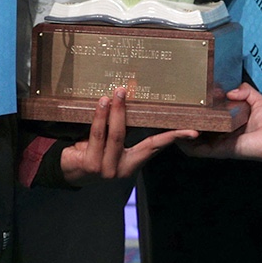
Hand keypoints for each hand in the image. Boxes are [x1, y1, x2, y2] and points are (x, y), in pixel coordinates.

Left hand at [59, 88, 197, 183]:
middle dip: (132, 113)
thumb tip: (130, 101)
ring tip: (116, 92)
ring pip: (116, 135)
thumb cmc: (92, 154)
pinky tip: (101, 104)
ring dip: (116, 110)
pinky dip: (100, 117)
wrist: (70, 172)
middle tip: (128, 89)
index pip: (155, 146)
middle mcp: (122, 169)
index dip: (173, 137)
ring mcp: (107, 169)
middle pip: (137, 139)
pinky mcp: (92, 165)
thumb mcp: (111, 145)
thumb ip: (122, 131)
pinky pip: (98, 136)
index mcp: (132, 164)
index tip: (192, 131)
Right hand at [179, 85, 261, 163]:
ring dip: (179, 134)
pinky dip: (186, 144)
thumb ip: (244, 91)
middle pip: (194, 133)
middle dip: (181, 125)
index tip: (185, 104)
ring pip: (191, 143)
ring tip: (169, 122)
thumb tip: (229, 90)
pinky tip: (178, 133)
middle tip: (171, 114)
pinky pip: (197, 150)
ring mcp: (217, 145)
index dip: (194, 115)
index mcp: (226, 127)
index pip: (205, 122)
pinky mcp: (219, 151)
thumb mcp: (256, 101)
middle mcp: (219, 137)